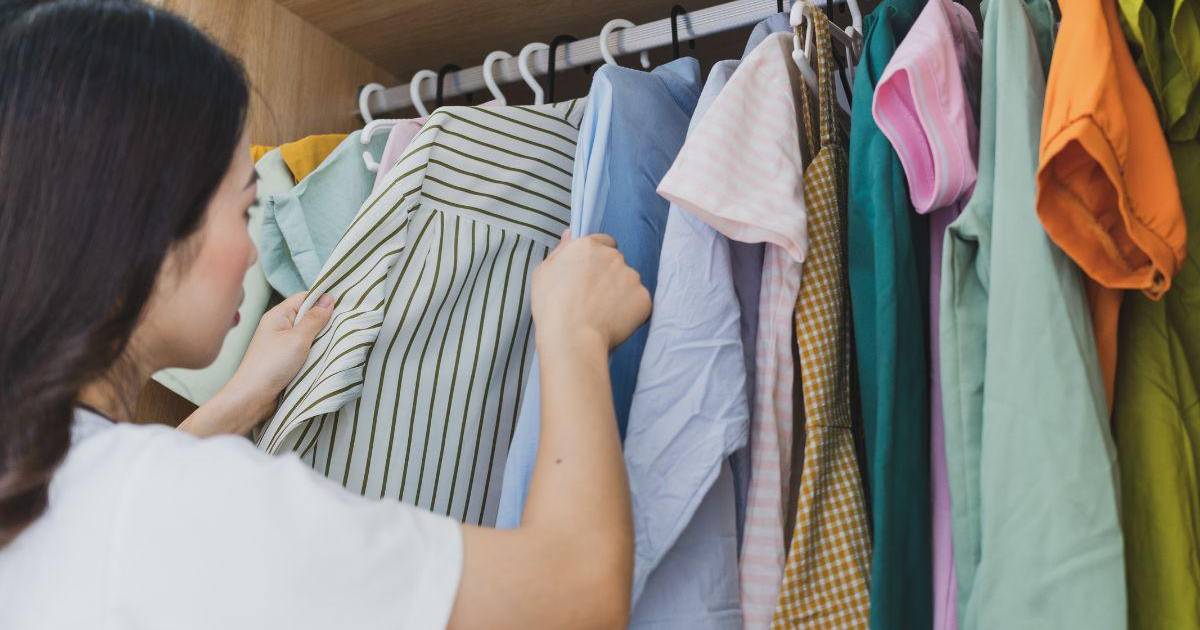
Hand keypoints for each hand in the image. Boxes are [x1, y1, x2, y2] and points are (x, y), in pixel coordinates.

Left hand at [221, 292, 334, 420]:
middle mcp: (279, 327)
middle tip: (346, 324)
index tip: (344, 305)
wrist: (253, 398)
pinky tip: (327, 356)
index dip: (323, 299)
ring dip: (322, 339)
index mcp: (278, 315)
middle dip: (326, 321)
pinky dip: (317, 353)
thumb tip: (328, 299)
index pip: (304, 298)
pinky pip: (306, 350)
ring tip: (339, 341)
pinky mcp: (286, 360)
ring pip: (309, 335)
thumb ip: (315, 319)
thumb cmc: (271, 366)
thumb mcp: (298, 339)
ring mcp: (283, 344)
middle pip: (308, 316)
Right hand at [531, 231, 650, 352]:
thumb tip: (570, 234)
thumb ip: (561, 250)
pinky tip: (613, 322)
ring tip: (602, 313)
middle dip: (609, 276)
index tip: (590, 276)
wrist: (572, 337)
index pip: (603, 242)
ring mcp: (632, 277)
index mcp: (589, 246)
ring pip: (629, 282)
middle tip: (593, 298)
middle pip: (617, 262)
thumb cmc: (552, 306)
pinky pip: (639, 302)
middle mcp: (614, 256)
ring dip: (620, 293)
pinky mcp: (644, 298)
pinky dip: (631, 311)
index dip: (596, 260)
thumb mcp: (544, 272)